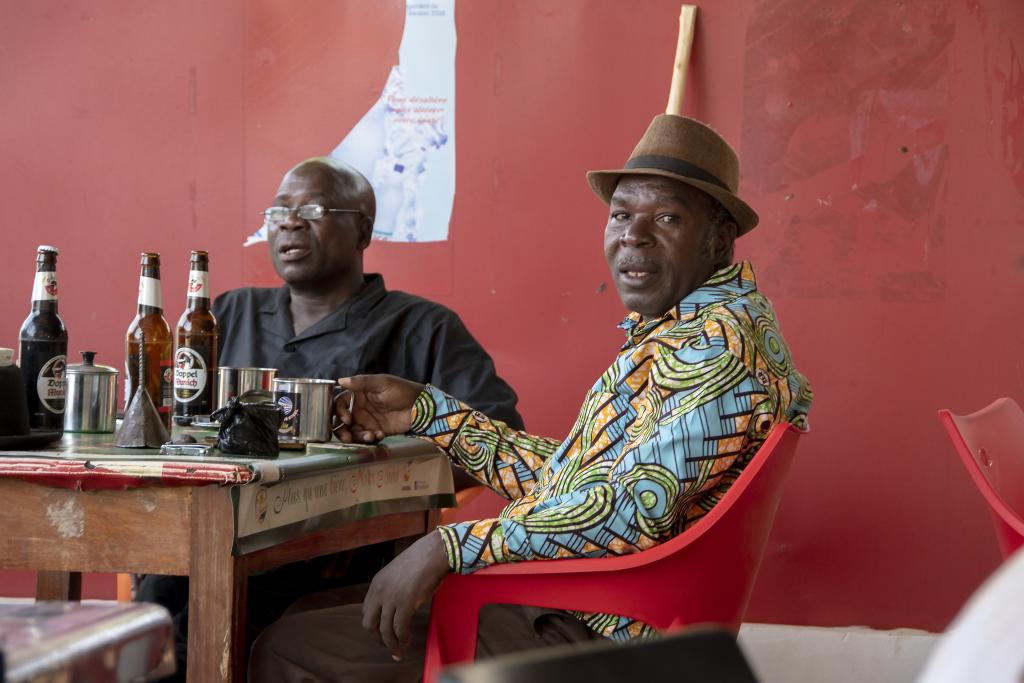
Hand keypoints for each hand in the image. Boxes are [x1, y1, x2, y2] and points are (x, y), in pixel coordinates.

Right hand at [333, 374, 424, 442]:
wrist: (420, 407)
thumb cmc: (402, 390)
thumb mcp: (382, 383)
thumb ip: (362, 382)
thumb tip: (341, 380)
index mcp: (359, 394)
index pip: (340, 403)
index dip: (339, 411)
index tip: (346, 419)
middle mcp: (360, 408)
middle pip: (342, 420)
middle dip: (342, 430)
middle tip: (347, 437)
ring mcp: (367, 421)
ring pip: (352, 432)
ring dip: (357, 436)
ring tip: (369, 436)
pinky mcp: (376, 431)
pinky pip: (365, 438)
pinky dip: (369, 439)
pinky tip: (379, 435)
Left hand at [361, 530, 450, 658]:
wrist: (435, 552)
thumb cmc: (422, 560)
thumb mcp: (398, 573)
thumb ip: (392, 588)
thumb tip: (396, 605)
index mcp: (376, 583)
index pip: (366, 611)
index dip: (374, 624)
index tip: (382, 632)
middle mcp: (379, 591)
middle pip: (370, 624)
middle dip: (378, 638)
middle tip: (388, 645)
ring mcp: (391, 598)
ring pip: (385, 630)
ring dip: (392, 644)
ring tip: (398, 651)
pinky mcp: (405, 603)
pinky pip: (400, 628)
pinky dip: (403, 638)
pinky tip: (407, 641)